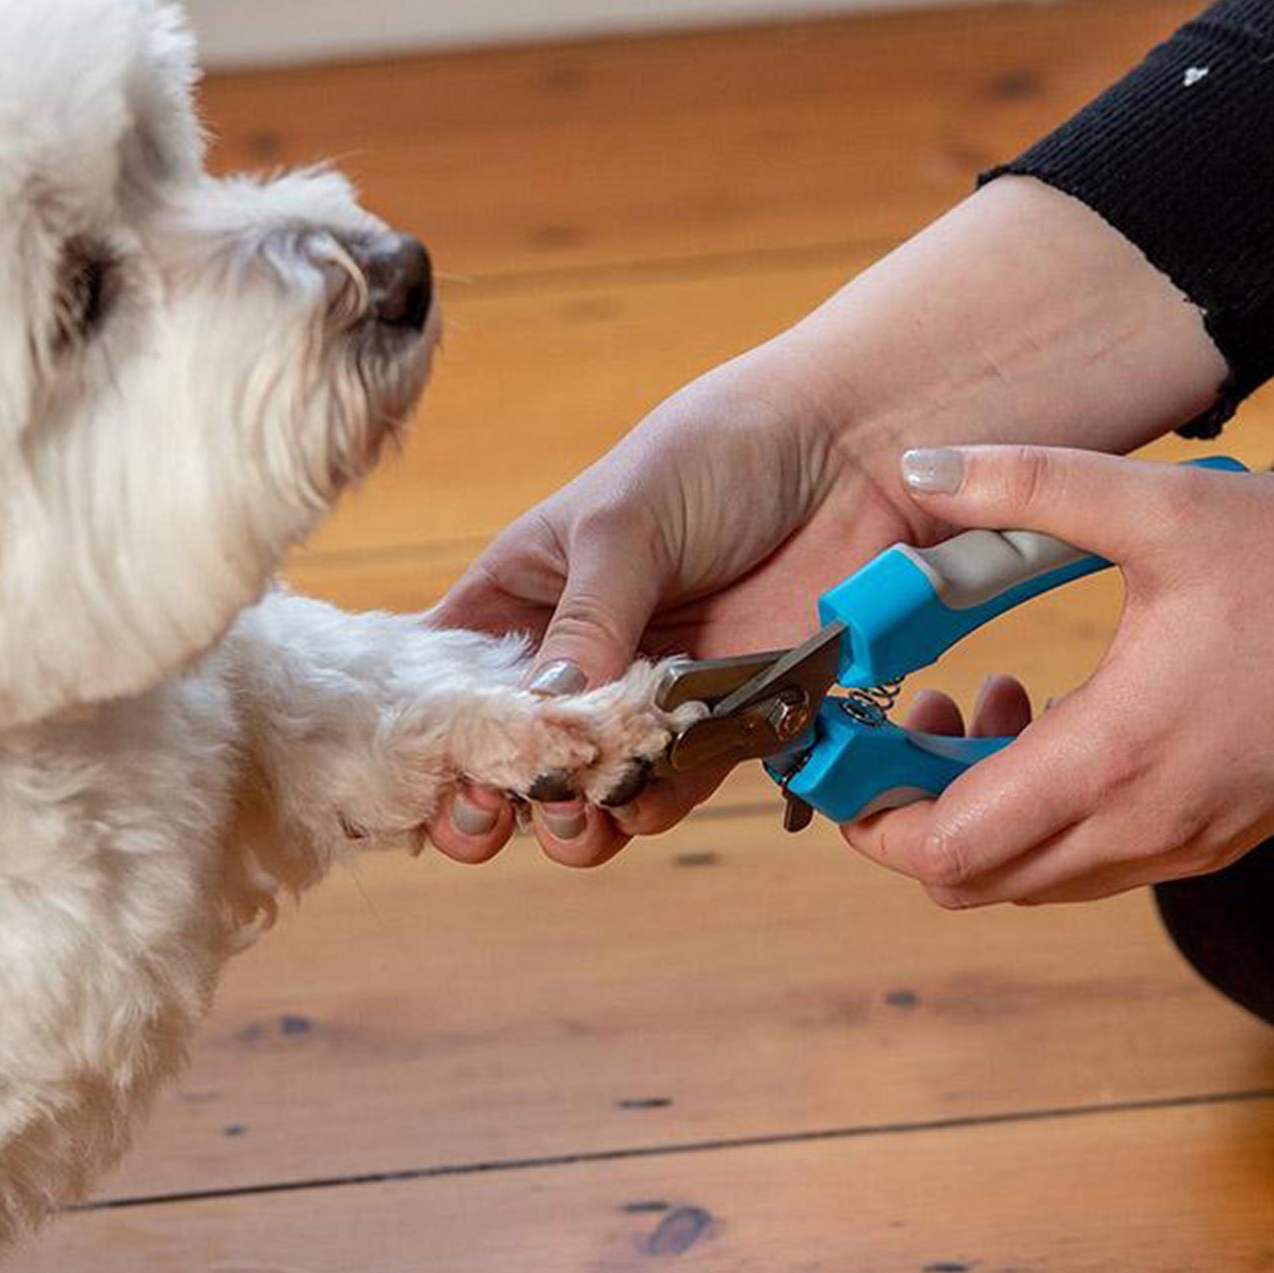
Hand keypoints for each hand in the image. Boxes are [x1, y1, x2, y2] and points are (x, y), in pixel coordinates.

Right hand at [427, 340, 930, 865]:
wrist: (848, 454)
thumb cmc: (715, 454)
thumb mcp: (624, 523)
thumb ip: (584, 623)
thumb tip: (541, 718)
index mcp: (521, 595)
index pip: (448, 679)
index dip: (428, 732)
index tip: (425, 771)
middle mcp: (572, 655)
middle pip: (507, 754)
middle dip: (490, 795)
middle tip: (496, 805)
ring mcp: (642, 696)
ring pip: (584, 789)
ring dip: (573, 818)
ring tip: (580, 807)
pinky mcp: (718, 723)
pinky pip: (669, 786)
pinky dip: (652, 803)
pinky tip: (646, 793)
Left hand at [845, 445, 1273, 906]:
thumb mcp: (1166, 511)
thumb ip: (1031, 485)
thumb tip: (924, 467)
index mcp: (1112, 761)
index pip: (948, 849)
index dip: (872, 821)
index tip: (847, 758)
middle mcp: (1139, 826)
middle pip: (971, 877)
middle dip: (910, 812)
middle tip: (902, 722)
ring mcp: (1175, 842)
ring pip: (1027, 875)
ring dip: (974, 809)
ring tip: (972, 705)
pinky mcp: (1201, 835)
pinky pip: (1083, 857)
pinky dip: (1035, 810)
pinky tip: (1044, 719)